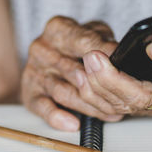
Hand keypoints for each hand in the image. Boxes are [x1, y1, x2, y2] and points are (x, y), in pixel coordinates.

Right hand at [21, 16, 122, 130]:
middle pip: (72, 70)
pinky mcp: (29, 92)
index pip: (82, 41)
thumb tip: (119, 55)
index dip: (103, 52)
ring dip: (88, 106)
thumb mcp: (94, 33)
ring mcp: (34, 71)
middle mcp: (41, 48)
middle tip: (121, 96)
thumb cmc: (78, 44)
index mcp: (57, 29)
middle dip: (100, 86)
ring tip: (110, 112)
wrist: (54, 54)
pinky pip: (43, 107)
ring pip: (63, 93)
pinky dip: (58, 117)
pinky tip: (73, 123)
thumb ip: (103, 42)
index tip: (119, 61)